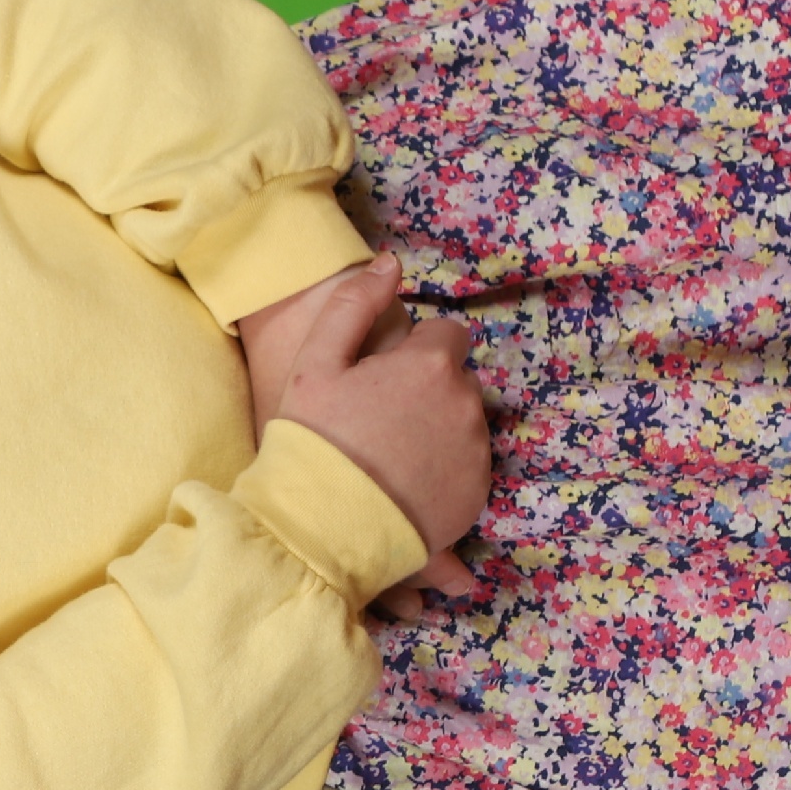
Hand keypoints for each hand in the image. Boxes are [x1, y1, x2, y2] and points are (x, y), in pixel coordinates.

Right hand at [237, 252, 489, 617]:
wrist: (323, 527)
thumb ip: (354, 303)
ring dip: (439, 430)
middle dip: (430, 391)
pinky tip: (406, 486)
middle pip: (457, 382)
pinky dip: (445, 472)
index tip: (384, 377)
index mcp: (431, 365)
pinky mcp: (477, 496)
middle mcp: (465, 404)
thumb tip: (390, 262)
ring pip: (465, 425)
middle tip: (381, 419)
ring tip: (392, 458)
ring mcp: (476, 453)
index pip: (447, 334)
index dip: (415, 353)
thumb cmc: (313, 441)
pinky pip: (467, 469)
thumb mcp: (315, 363)